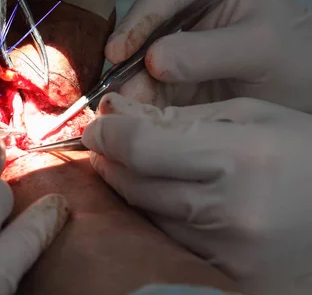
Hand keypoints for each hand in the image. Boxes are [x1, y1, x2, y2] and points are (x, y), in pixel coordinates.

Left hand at [83, 92, 311, 293]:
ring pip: (145, 215)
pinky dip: (153, 214)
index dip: (108, 135)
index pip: (142, 148)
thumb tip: (117, 114)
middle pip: (135, 185)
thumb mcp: (249, 115)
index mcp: (241, 158)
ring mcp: (227, 252)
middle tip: (103, 142)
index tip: (97, 126)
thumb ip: (180, 117)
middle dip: (109, 159)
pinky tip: (158, 194)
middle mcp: (231, 211)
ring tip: (128, 164)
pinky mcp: (226, 276)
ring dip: (127, 186)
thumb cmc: (301, 152)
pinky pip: (167, 240)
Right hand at [105, 0, 311, 112]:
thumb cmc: (296, 60)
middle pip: (144, 23)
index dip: (141, 18)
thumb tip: (151, 60)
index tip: (121, 51)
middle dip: (128, 55)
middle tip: (113, 85)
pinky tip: (130, 112)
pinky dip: (136, 99)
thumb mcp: (260, 48)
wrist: (306, 97)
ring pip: (137, 57)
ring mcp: (174, 39)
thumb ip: (208, 52)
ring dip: (127, 82)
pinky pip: (144, 84)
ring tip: (120, 105)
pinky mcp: (168, 72)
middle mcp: (186, 2)